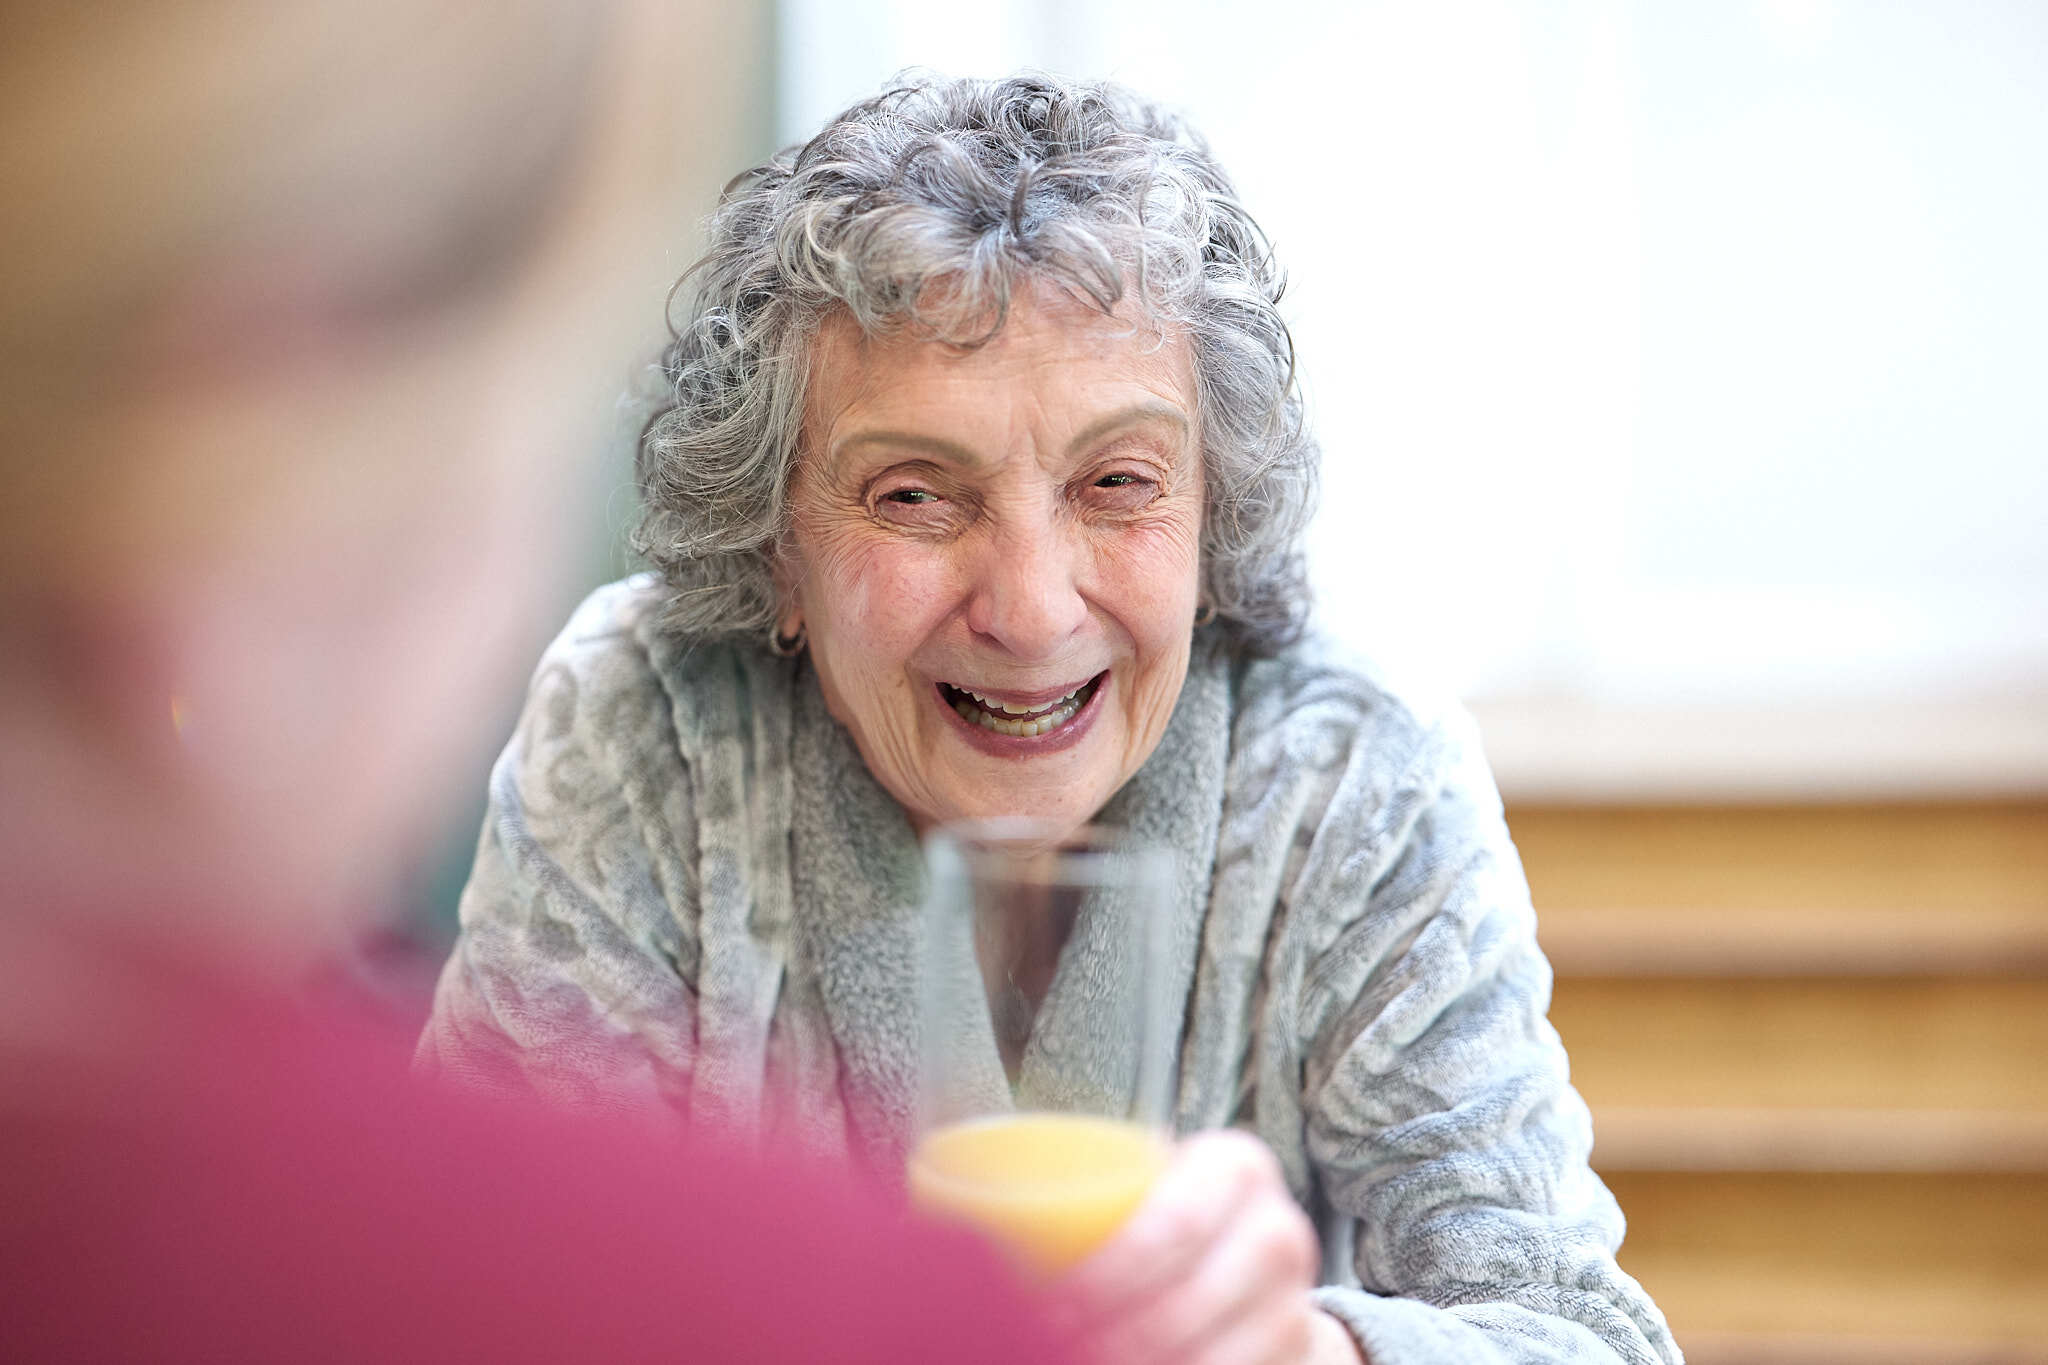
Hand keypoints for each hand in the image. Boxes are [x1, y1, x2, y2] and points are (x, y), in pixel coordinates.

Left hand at [1051, 1129, 1360, 1364]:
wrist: (1259, 1268)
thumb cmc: (1173, 1217)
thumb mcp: (1148, 1185)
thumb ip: (1082, 1188)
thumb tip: (961, 1196)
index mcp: (1237, 1168)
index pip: (1172, 1225)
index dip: (1105, 1274)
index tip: (1043, 1304)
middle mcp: (1278, 1230)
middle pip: (1181, 1305)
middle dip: (1104, 1339)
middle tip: (1040, 1343)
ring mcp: (1293, 1302)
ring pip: (1200, 1358)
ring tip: (1063, 1356)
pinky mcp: (1294, 1353)